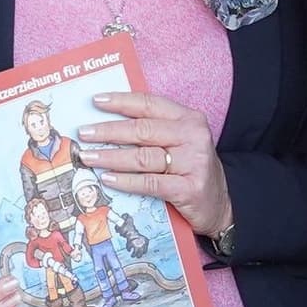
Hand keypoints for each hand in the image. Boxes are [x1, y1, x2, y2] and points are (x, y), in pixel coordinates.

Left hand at [85, 91, 231, 235]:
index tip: (96, 101)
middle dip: (108, 131)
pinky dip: (125, 181)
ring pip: (142, 157)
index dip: (121, 101)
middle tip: (84, 133)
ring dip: (110, 157)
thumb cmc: (192, 170)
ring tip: (88, 157)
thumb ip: (154, 130)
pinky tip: (108, 179)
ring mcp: (193, 163)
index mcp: (189, 119)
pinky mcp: (189, 188)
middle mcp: (193, 137)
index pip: (150, 104)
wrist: (221, 205)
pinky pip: (149, 182)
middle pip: (142, 130)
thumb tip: (109, 121)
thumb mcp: (180, 142)